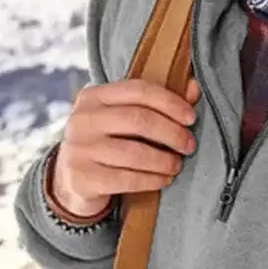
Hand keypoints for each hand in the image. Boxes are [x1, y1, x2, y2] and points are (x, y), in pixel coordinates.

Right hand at [50, 78, 201, 217]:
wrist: (72, 180)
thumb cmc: (107, 144)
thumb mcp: (123, 120)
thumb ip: (156, 104)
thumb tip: (194, 88)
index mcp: (93, 96)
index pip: (138, 90)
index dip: (170, 102)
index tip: (190, 118)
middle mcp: (83, 119)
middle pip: (139, 120)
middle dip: (172, 133)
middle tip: (189, 145)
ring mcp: (80, 149)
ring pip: (135, 153)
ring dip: (164, 160)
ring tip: (177, 165)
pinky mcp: (84, 178)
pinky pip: (128, 179)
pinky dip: (153, 180)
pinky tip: (165, 179)